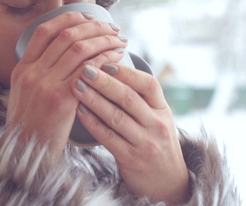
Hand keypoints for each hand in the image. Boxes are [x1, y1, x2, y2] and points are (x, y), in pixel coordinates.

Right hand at [7, 11, 126, 157]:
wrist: (27, 156)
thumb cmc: (33, 127)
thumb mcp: (24, 95)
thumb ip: (38, 73)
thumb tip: (61, 53)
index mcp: (22, 68)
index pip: (44, 30)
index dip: (69, 18)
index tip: (89, 17)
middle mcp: (31, 73)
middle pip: (67, 35)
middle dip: (94, 27)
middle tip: (113, 29)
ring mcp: (44, 86)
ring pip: (79, 49)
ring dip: (105, 41)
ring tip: (120, 41)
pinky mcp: (60, 100)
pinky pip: (88, 71)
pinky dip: (106, 60)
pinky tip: (118, 59)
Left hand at [72, 63, 189, 204]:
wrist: (168, 182)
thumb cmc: (156, 142)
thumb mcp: (159, 118)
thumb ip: (142, 97)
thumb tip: (113, 65)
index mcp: (163, 110)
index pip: (149, 84)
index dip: (127, 72)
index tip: (106, 63)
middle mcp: (156, 125)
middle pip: (129, 98)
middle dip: (104, 82)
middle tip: (85, 69)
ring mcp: (144, 143)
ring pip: (116, 116)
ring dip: (94, 99)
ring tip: (77, 86)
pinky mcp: (130, 159)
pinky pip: (107, 137)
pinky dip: (92, 122)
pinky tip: (79, 110)